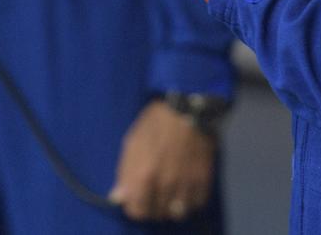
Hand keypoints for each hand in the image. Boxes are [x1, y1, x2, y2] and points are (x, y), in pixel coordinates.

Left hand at [108, 99, 216, 222]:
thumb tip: (117, 197)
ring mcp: (186, 183)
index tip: (138, 198)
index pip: (137, 211)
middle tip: (154, 193)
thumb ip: (125, 172)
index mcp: (144, 175)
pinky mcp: (203, 179)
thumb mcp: (133, 141)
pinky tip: (186, 188)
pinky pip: (196, 203)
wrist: (189, 107)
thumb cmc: (156, 122)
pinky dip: (191, 200)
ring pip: (177, 212)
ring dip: (172, 205)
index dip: (135, 206)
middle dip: (153, 206)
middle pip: (157, 213)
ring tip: (171, 192)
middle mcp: (165, 184)